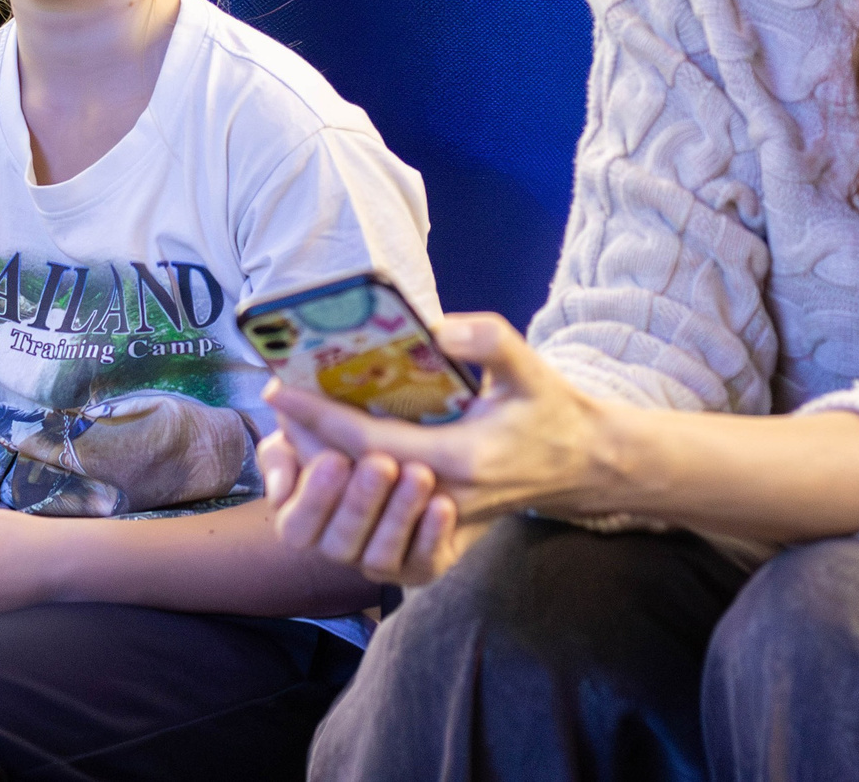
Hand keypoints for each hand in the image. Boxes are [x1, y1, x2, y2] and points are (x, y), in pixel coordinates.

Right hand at [262, 428, 468, 586]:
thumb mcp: (315, 435)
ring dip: (396, 516)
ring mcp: (380, 560)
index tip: (336, 459)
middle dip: (358, 505)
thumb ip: (285, 449)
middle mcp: (340, 545)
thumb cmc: (359, 441)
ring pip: (379, 558)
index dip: (313, 499)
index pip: (295, 528)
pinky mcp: (421, 566)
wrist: (435, 452)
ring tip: (419, 475)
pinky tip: (442, 505)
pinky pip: (423, 564)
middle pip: (336, 545)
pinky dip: (430, 536)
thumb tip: (275, 435)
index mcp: (307, 519)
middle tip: (381, 464)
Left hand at [263, 315, 611, 583]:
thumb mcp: (528, 366)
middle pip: (354, 476)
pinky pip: (382, 520)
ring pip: (362, 503)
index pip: (370, 442)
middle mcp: (445, 497)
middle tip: (276, 402)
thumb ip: (487, 341)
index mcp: (462, 458)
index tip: (281, 389)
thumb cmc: (550, 410)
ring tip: (293, 428)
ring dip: (323, 469)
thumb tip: (436, 328)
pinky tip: (329, 459)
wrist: (582, 463)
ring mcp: (442, 520)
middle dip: (308, 440)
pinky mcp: (442, 530)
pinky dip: (350, 491)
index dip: (321, 417)